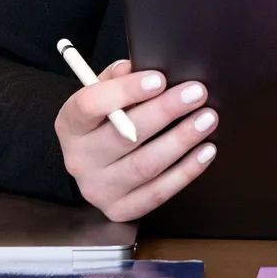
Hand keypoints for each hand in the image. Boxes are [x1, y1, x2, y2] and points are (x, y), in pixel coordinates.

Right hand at [54, 60, 217, 221]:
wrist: (97, 165)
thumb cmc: (106, 120)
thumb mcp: (103, 93)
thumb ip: (117, 77)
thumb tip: (137, 67)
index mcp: (69, 125)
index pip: (89, 105)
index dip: (125, 91)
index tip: (160, 79)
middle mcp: (78, 160)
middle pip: (123, 136)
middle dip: (164, 112)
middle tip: (197, 93)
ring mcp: (98, 189)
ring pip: (145, 165)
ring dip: (181, 140)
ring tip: (207, 119)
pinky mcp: (120, 210)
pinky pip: (158, 192)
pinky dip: (186, 171)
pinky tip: (206, 150)